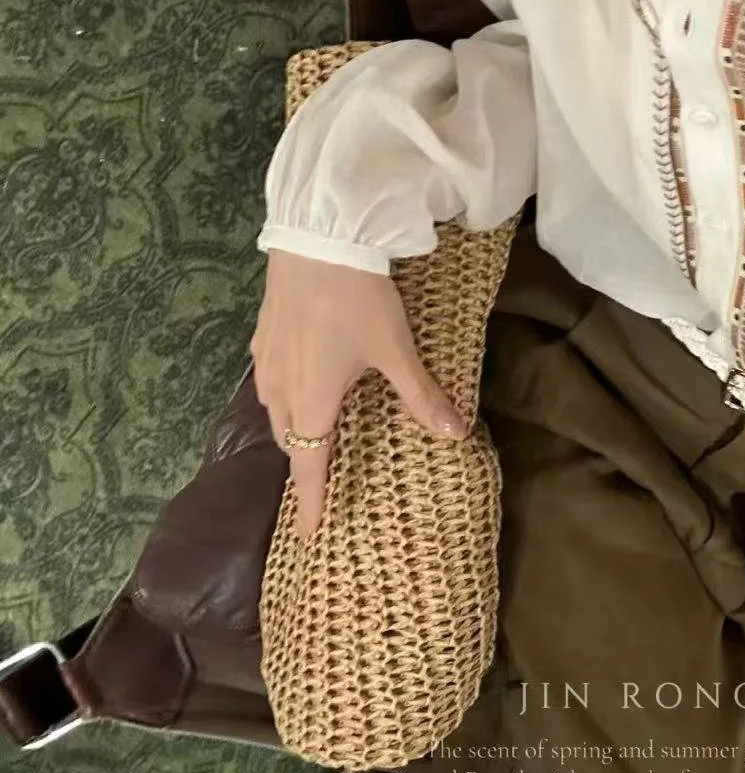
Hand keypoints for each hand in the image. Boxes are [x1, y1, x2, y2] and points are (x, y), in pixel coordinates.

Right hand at [250, 249, 466, 535]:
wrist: (316, 240)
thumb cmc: (358, 299)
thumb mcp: (396, 349)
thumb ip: (421, 395)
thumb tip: (455, 435)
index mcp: (313, 403)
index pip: (309, 466)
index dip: (312, 501)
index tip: (309, 533)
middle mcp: (281, 390)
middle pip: (289, 440)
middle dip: (303, 463)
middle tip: (318, 482)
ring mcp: (266, 362)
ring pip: (275, 411)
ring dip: (291, 429)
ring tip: (310, 437)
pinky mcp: (261, 336)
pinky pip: (268, 382)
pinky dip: (282, 396)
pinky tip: (296, 382)